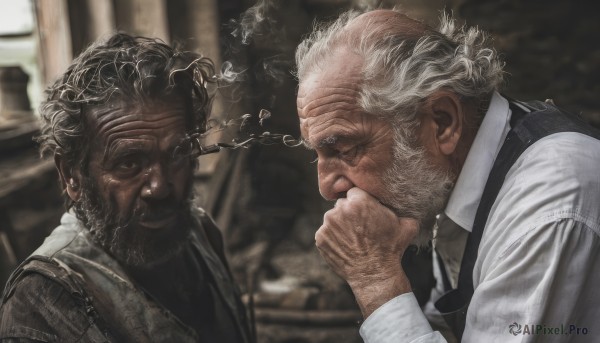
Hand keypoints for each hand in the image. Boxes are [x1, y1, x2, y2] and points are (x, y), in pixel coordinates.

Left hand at [315, 187, 418, 316]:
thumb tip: (406, 206)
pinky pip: (326, 233)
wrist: (375, 273)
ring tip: (353, 239)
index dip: (361, 202)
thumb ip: (402, 210)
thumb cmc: (391, 249)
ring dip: (340, 225)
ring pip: (333, 218)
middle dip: (350, 213)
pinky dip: (333, 238)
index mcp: (359, 201)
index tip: (366, 212)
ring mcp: (328, 224)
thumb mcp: (406, 225)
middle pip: (342, 204)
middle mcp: (340, 209)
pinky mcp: (320, 238)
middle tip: (360, 227)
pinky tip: (345, 246)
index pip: (355, 192)